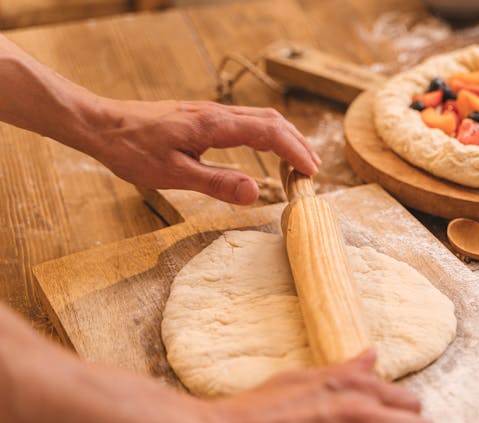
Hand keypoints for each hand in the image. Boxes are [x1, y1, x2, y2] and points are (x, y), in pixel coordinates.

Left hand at [89, 99, 320, 203]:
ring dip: (285, 137)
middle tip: (314, 170)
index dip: (295, 151)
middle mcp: (217, 114)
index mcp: (214, 126)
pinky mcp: (204, 117)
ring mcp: (211, 113)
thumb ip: (217, 183)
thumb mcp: (174, 175)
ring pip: (261, 118)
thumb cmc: (133, 151)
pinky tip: (267, 149)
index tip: (312, 171)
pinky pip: (247, 121)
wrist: (103, 125)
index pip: (269, 133)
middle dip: (298, 143)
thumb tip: (257, 193)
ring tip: (299, 161)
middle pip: (272, 121)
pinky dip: (268, 135)